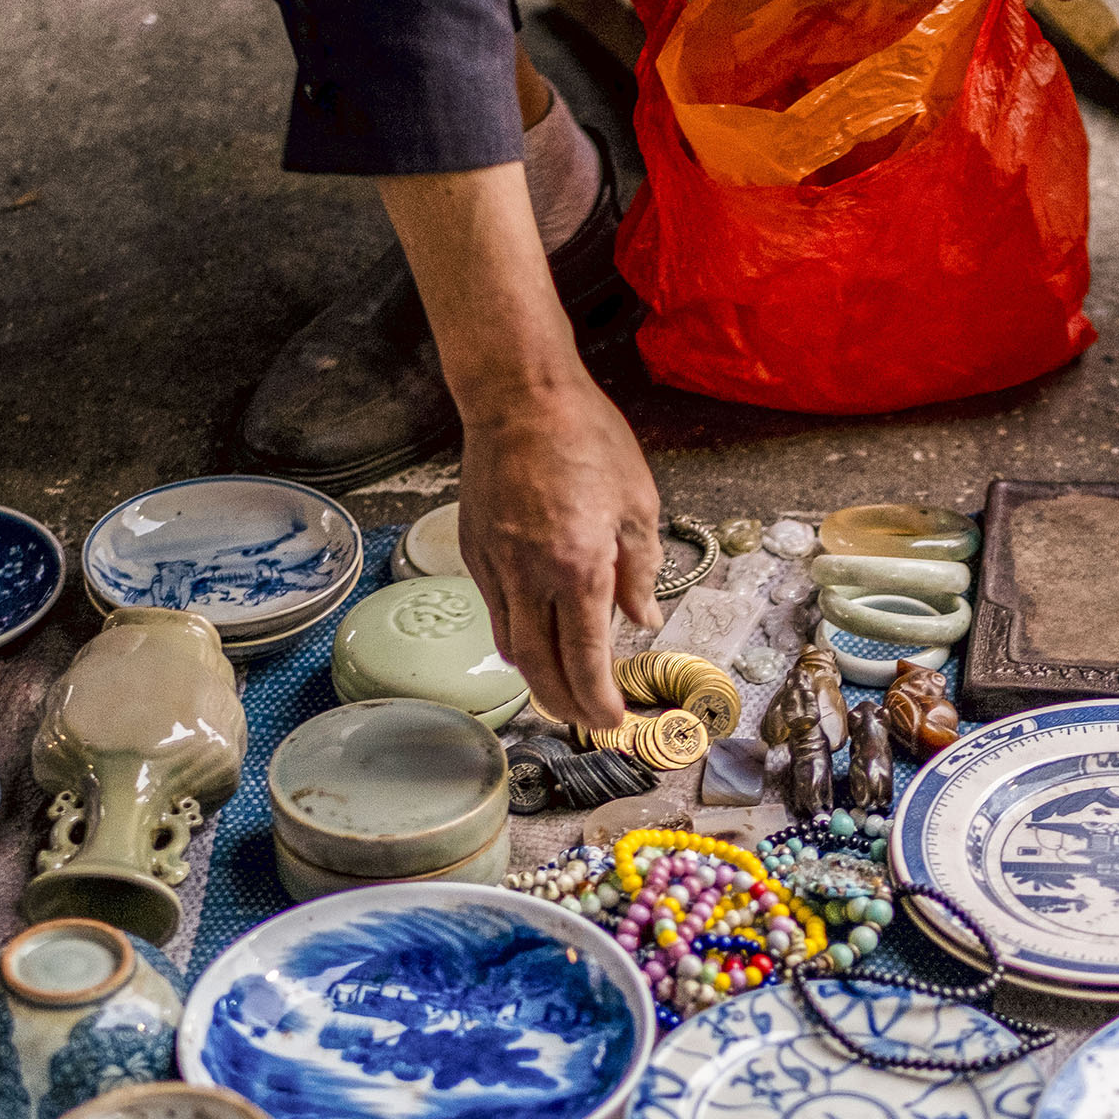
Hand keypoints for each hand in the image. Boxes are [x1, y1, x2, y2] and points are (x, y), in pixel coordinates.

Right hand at [457, 373, 661, 728]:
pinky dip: (516, 638)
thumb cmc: (584, 437)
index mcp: (579, 566)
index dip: (598, 700)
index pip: (586, 658)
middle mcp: (531, 575)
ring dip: (538, 679)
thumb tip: (644, 618)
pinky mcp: (474, 550)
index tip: (613, 722)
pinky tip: (536, 639)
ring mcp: (496, 564)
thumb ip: (641, 570)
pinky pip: (494, 611)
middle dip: (565, 706)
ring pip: (511, 647)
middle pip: (541, 668)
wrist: (518, 396)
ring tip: (563, 692)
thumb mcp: (637, 503)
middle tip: (587, 722)